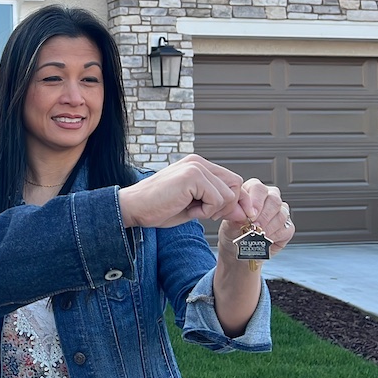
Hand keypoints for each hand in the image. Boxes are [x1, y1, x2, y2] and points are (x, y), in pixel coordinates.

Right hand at [118, 154, 244, 227]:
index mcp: (198, 166)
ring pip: (228, 194)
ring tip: (191, 210)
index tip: (232, 216)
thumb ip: (218, 206)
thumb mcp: (195, 208)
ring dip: (213, 209)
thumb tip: (244, 212)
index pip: (232, 180)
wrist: (134, 208)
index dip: (236, 200)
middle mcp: (198, 162)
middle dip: (228, 205)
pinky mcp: (192, 176)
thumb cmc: (159, 208)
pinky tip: (188, 210)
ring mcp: (195, 167)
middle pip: (236, 184)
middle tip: (204, 213)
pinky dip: (206, 211)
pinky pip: (217, 198)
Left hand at [218, 178, 293, 255]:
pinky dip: (275, 236)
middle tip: (254, 226)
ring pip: (282, 214)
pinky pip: (287, 229)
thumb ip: (237, 215)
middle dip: (264, 216)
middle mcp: (269, 197)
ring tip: (258, 234)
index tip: (250, 215)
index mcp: (253, 190)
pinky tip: (265, 239)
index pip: (259, 189)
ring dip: (269, 227)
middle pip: (274, 200)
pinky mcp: (287, 227)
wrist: (237, 247)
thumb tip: (245, 216)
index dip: (256, 202)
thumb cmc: (232, 229)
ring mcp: (281, 211)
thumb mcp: (230, 221)